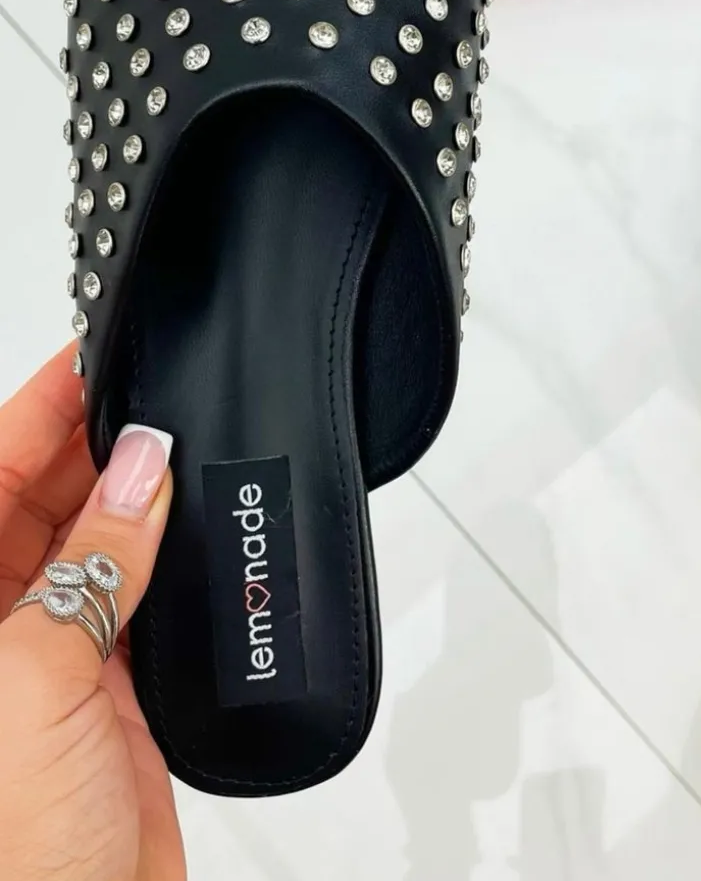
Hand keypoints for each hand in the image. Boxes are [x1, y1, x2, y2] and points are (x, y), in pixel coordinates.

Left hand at [0, 345, 182, 880]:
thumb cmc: (15, 850)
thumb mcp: (38, 676)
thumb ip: (96, 563)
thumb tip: (140, 468)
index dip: (34, 414)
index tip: (89, 359)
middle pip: (39, 498)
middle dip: (92, 444)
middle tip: (152, 399)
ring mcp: (53, 653)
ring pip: (98, 540)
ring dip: (136, 494)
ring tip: (180, 446)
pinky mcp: (110, 684)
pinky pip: (140, 589)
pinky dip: (169, 551)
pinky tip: (191, 523)